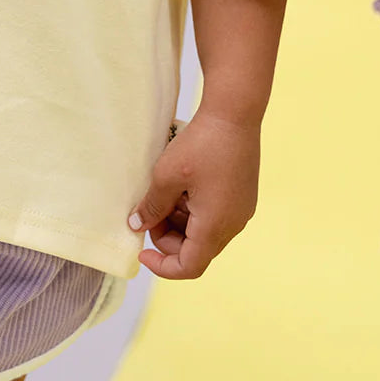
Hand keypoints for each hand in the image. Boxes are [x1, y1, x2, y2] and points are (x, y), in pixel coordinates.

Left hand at [128, 111, 259, 279]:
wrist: (234, 113)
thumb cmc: (201, 144)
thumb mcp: (166, 176)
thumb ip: (152, 206)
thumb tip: (137, 225)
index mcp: (215, 226)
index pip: (189, 267)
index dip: (162, 265)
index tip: (141, 250)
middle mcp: (234, 224)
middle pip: (197, 249)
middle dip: (168, 237)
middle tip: (149, 211)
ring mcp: (241, 209)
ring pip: (205, 231)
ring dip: (181, 221)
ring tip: (166, 191)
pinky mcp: (242, 195)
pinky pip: (215, 215)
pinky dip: (194, 209)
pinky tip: (183, 184)